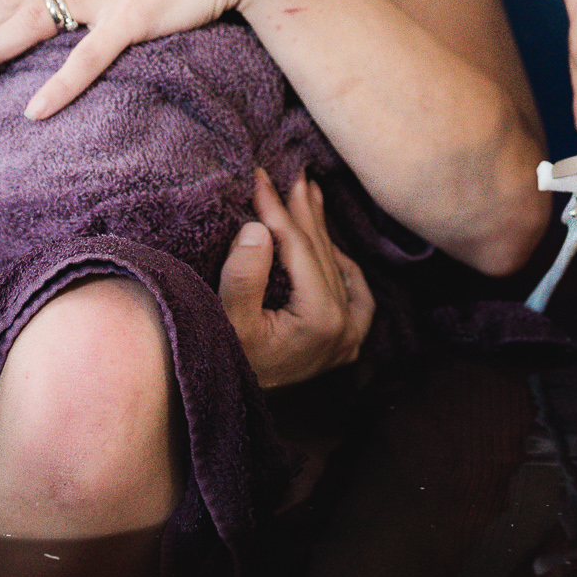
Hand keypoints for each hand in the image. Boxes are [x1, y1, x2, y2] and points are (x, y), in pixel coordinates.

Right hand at [219, 170, 374, 387]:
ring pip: (336, 266)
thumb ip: (243, 276)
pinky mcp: (345, 343)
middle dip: (303, 211)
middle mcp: (344, 329)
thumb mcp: (225, 320)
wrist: (228, 403)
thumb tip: (259, 228)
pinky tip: (329, 242)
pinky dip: (339, 262)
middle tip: (293, 173)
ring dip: (320, 229)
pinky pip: (353, 292)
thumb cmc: (223, 359)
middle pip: (322, 254)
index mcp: (322, 321)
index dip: (278, 210)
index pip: (300, 249)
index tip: (261, 178)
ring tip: (308, 192)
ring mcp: (349, 338)